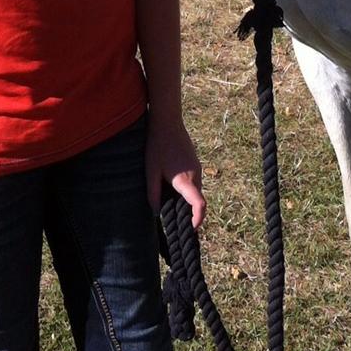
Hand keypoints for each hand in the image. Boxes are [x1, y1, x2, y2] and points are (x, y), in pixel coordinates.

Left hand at [146, 115, 205, 230]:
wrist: (167, 121)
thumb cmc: (157, 146)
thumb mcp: (151, 171)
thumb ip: (153, 194)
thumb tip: (156, 212)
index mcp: (185, 180)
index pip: (199, 204)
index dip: (197, 219)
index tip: (191, 229)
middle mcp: (196, 175)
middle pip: (197, 200)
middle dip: (188, 212)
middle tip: (174, 220)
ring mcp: (197, 168)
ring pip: (195, 190)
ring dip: (186, 199)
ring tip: (169, 201)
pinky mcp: (195, 163)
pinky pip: (193, 182)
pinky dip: (186, 189)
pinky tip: (171, 184)